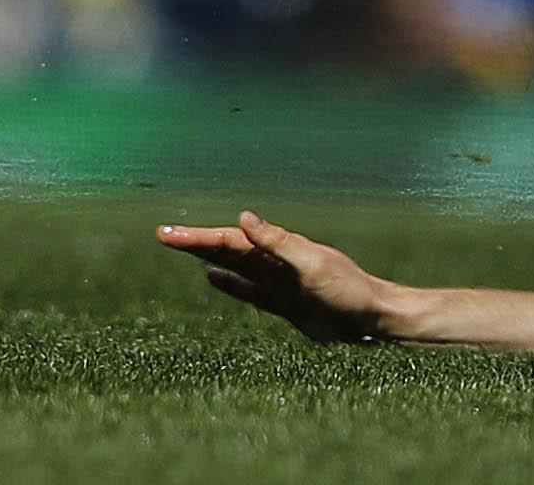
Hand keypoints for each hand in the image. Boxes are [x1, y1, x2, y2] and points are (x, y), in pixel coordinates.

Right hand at [157, 212, 391, 342]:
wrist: (371, 317)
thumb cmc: (347, 290)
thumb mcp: (311, 264)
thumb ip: (277, 242)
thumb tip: (244, 217)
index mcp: (278, 249)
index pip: (230, 240)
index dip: (198, 237)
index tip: (168, 233)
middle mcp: (274, 262)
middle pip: (227, 249)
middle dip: (195, 242)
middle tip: (162, 234)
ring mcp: (277, 282)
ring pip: (233, 266)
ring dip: (207, 256)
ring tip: (181, 247)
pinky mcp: (282, 303)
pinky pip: (247, 290)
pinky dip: (228, 283)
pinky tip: (211, 278)